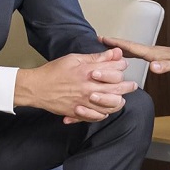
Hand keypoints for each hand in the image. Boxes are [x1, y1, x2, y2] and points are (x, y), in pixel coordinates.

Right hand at [14, 48, 136, 123]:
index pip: (114, 70)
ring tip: (122, 99)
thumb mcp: (74, 59)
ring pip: (110, 105)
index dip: (121, 67)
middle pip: (117, 89)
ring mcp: (85, 102)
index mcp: (88, 72)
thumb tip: (115, 52)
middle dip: (127, 86)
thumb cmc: (54, 72)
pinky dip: (105, 113)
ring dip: (119, 101)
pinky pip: (98, 116)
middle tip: (132, 85)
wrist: (36, 88)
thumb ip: (96, 57)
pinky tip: (107, 110)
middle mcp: (88, 88)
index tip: (123, 65)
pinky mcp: (79, 112)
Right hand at [100, 37, 169, 76]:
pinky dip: (128, 54)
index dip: (117, 43)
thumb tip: (153, 67)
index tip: (103, 39)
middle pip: (129, 46)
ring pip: (132, 50)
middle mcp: (152, 51)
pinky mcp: (156, 58)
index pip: (132, 47)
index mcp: (154, 53)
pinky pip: (137, 55)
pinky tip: (124, 58)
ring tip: (105, 48)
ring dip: (119, 48)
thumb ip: (166, 67)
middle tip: (98, 40)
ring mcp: (154, 54)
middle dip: (113, 43)